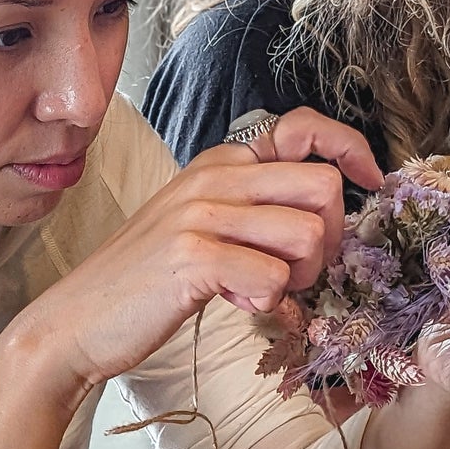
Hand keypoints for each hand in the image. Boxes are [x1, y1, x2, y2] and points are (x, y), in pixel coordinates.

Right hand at [26, 108, 382, 393]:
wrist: (77, 320)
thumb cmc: (150, 280)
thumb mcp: (204, 224)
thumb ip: (256, 210)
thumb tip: (324, 221)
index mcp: (223, 161)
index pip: (306, 127)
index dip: (352, 151)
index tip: (371, 182)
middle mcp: (215, 176)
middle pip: (325, 187)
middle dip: (329, 239)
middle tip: (297, 271)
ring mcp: (201, 213)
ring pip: (307, 235)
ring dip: (299, 277)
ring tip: (260, 289)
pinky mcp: (192, 256)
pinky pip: (272, 278)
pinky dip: (266, 303)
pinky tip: (235, 303)